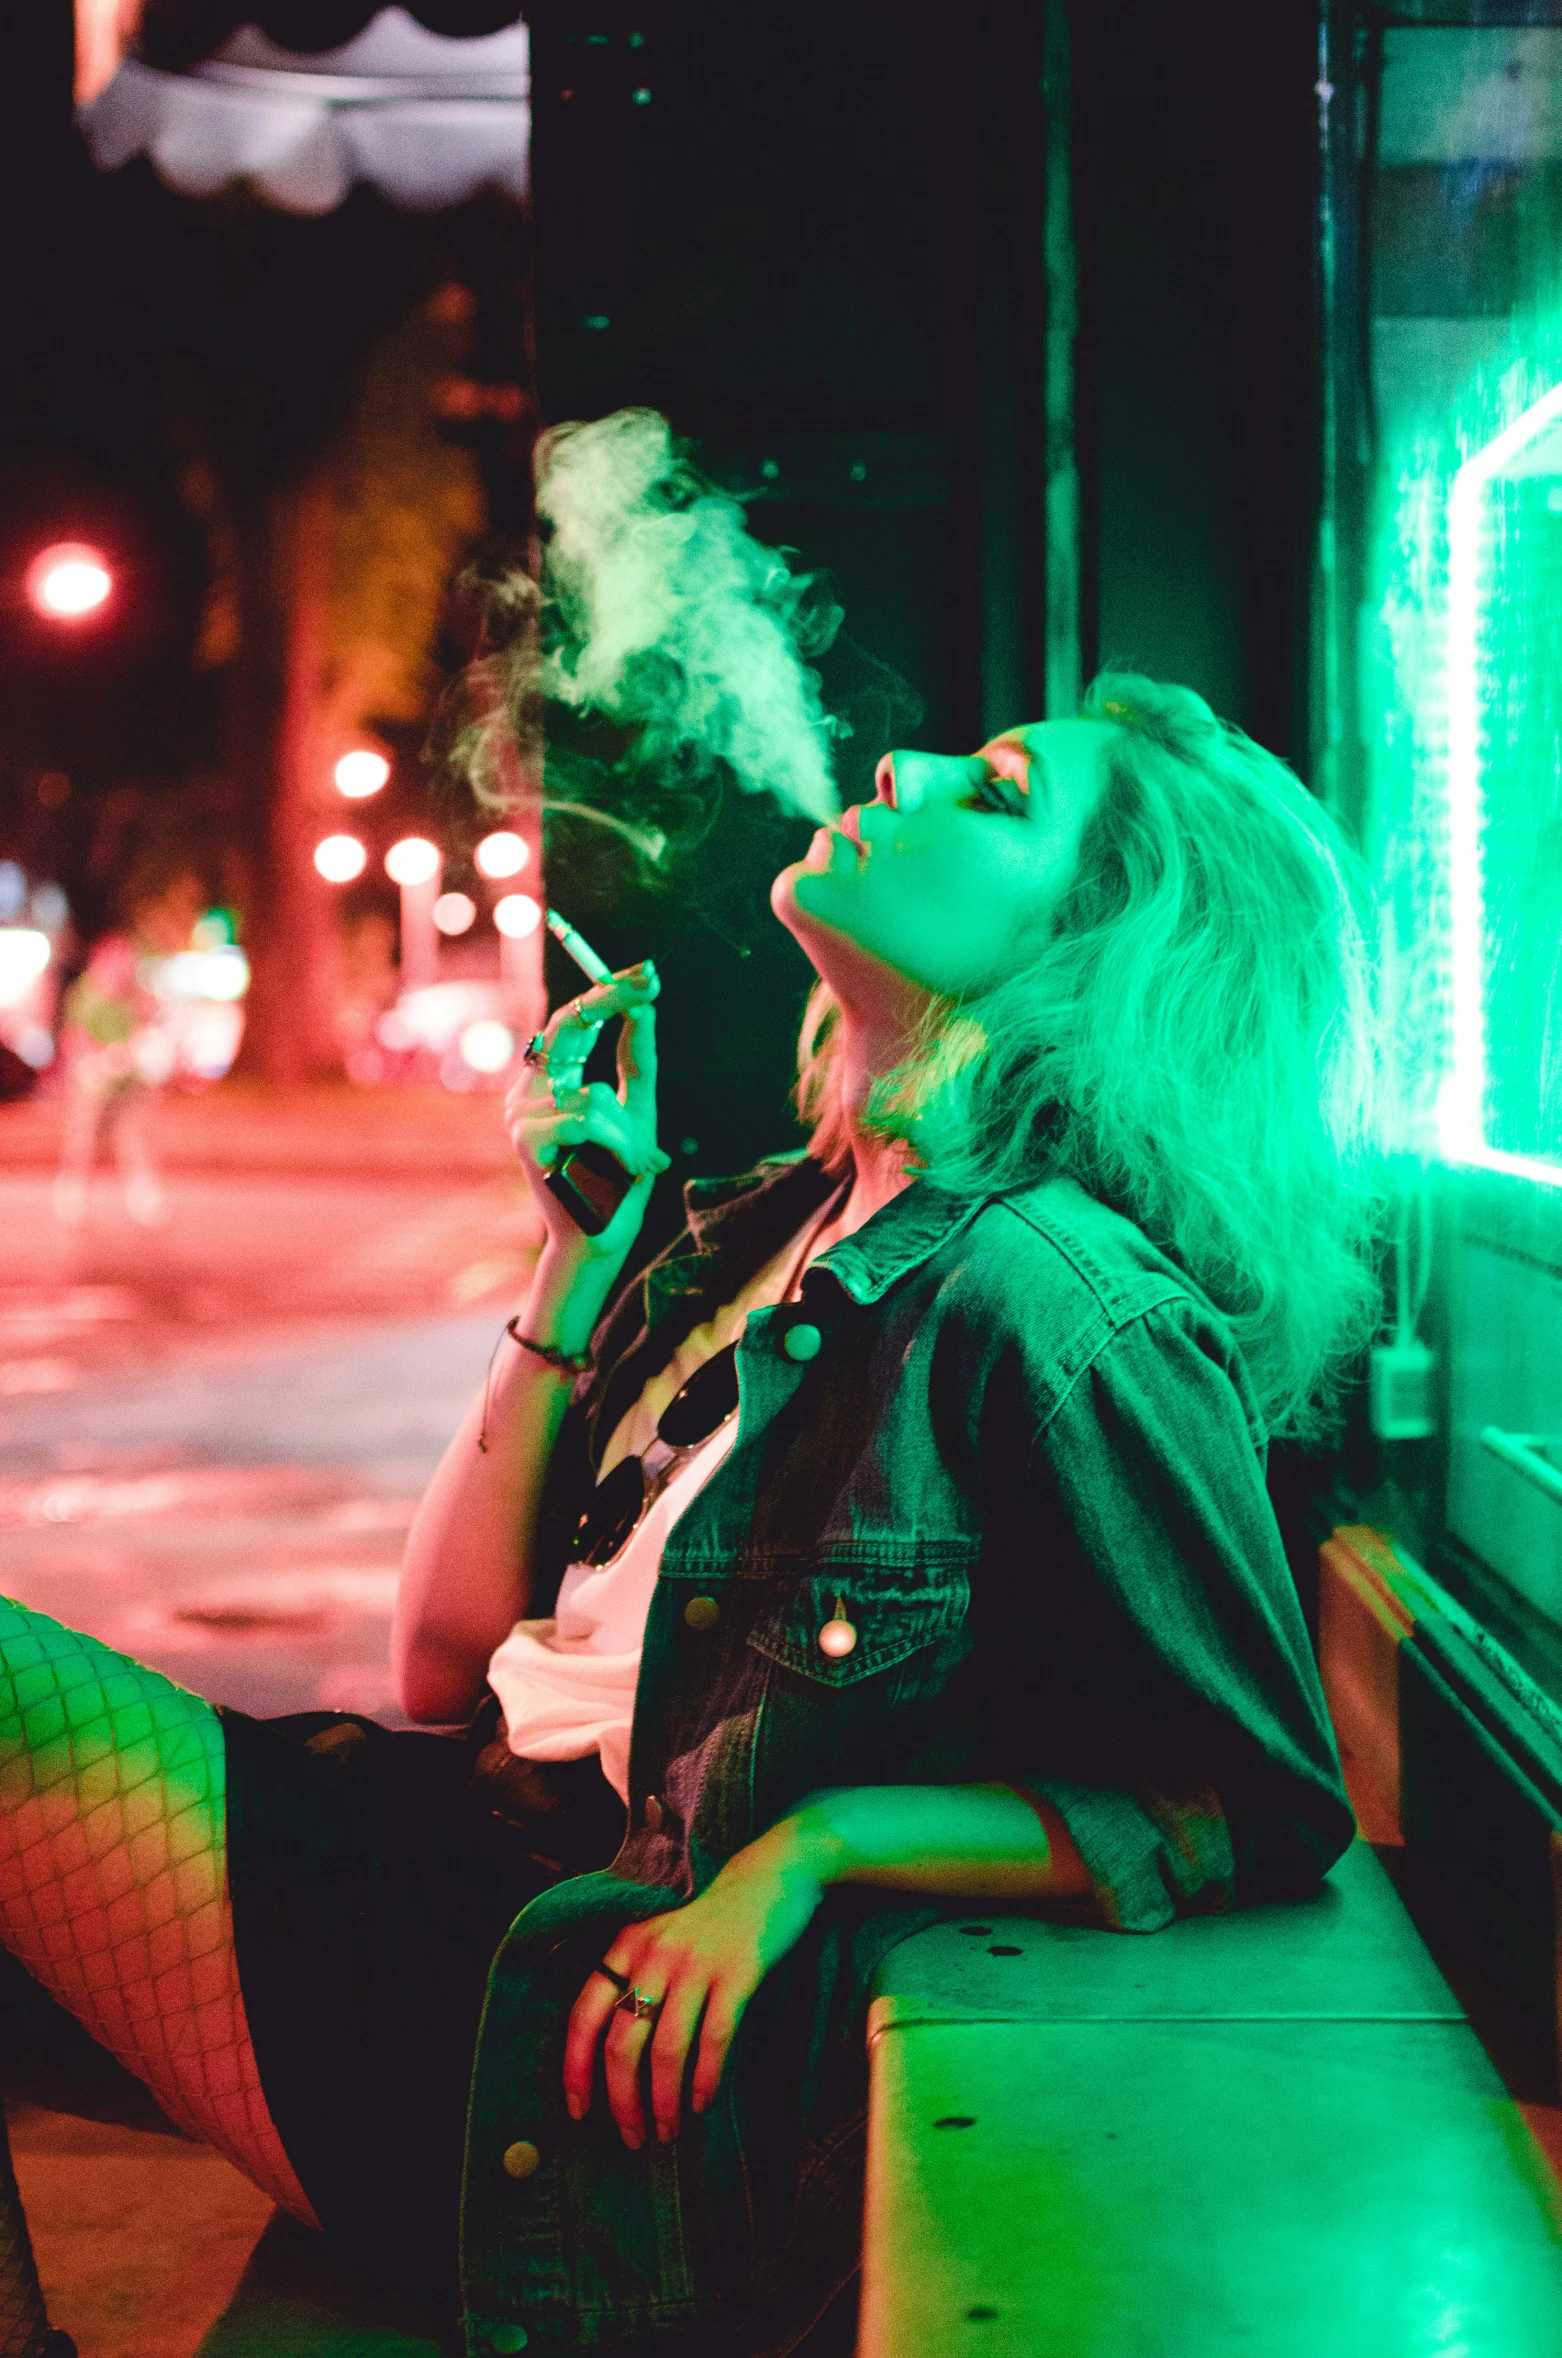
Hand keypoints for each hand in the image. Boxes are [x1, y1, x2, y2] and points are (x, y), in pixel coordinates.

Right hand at [504, 963, 669, 1266]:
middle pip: (568, 1025)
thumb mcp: (636, 1111)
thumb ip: (637, 1063)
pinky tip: (615, 1167)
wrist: (600, 1235)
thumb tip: (645, 1008)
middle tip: (648, 980)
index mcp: (551, 1081)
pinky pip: (588, 1120)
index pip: (574, 1022)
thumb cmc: (616, 1177)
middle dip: (611, 998)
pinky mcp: (526, 1140)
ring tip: (630, 1162)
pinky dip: (617, 1145)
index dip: (606, 992)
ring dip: (628, 1131)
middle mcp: (529, 1091)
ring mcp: (521, 1114)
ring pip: (596, 1093)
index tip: (645, 973)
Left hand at [562, 1821, 827, 2147]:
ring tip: (668, 2131)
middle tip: (632, 2137)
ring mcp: (695, 1962)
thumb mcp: (660, 1934)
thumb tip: (615, 2057)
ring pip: (667, 2049)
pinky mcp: (737, 1972)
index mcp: (626, 1944)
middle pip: (623, 2043)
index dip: (576, 2067)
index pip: (583, 2014)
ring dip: (664, 2101)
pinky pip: (714, 2039)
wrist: (772, 1874)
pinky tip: (703, 2104)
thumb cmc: (711, 1916)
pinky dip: (705, 2079)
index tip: (578, 2111)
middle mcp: (654, 1953)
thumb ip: (636, 1976)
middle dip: (622, 2101)